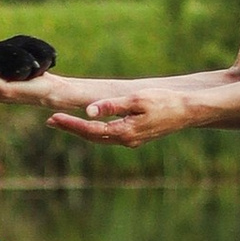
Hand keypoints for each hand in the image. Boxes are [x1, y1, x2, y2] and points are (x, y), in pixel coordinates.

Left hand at [47, 84, 206, 146]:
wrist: (188, 111)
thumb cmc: (164, 101)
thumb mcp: (136, 99)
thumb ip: (112, 106)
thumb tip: (88, 112)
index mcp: (124, 132)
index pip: (90, 130)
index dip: (70, 124)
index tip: (53, 117)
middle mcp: (126, 140)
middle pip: (92, 137)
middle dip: (71, 129)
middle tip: (51, 121)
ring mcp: (132, 140)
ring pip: (101, 138)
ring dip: (82, 131)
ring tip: (65, 123)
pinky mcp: (137, 136)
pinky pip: (110, 135)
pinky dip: (96, 130)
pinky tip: (91, 125)